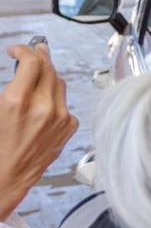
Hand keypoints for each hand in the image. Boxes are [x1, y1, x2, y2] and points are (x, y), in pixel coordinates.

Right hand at [0, 45, 77, 219]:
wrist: (5, 177)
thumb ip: (9, 87)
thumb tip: (17, 69)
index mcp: (17, 100)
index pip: (31, 61)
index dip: (24, 50)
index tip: (17, 50)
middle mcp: (43, 107)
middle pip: (48, 68)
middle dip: (39, 57)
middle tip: (32, 52)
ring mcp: (59, 118)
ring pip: (59, 83)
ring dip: (48, 75)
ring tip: (38, 73)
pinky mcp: (68, 128)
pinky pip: (65, 103)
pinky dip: (55, 98)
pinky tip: (43, 102)